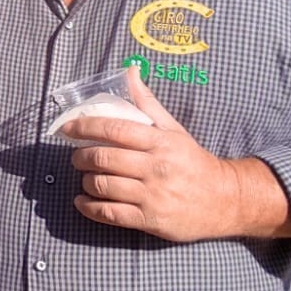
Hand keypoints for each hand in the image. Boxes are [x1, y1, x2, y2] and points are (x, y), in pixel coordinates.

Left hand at [63, 68, 241, 242]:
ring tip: (85, 177)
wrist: (223, 199)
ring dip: (86, 180)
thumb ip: (147, 102)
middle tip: (76, 156)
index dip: (85, 126)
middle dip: (81, 156)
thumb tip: (130, 71)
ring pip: (103, 185)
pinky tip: (82, 201)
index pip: (114, 129)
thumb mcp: (174, 129)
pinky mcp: (150, 219)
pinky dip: (89, 207)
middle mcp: (155, 167)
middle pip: (104, 158)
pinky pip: (110, 213)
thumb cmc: (193, 162)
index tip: (67, 128)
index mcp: (159, 142)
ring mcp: (152, 195)